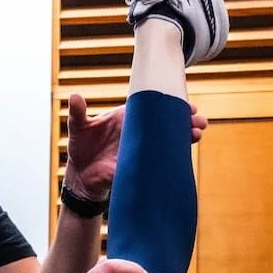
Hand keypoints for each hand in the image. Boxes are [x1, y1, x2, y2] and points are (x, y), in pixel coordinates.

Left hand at [64, 96, 207, 197]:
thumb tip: (74, 97)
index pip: (152, 106)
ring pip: (167, 141)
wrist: (81, 176)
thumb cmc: (81, 147)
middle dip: (184, 120)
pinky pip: (158, 162)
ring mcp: (141, 150)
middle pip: (165, 123)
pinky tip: (182, 155)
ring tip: (197, 133)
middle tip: (198, 119)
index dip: (168, 103)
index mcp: (127, 117)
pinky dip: (170, 158)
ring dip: (183, 138)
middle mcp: (138, 132)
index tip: (184, 101)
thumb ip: (78, 113)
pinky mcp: (140, 167)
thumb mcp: (78, 128)